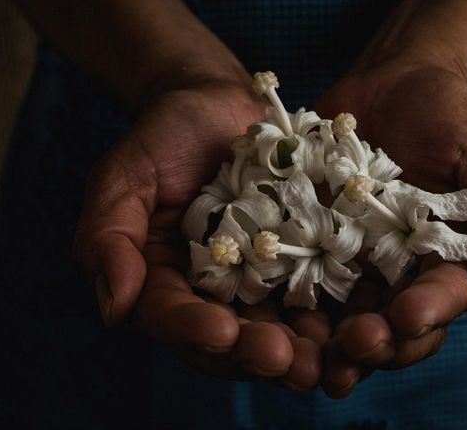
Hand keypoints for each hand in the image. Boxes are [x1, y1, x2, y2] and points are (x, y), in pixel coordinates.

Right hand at [71, 80, 320, 388]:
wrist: (218, 106)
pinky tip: (358, 322)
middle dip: (256, 353)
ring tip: (323, 357)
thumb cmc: (163, 138)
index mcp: (161, 283)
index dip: (194, 330)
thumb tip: (114, 308)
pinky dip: (336, 314)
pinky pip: (318, 296)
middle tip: (285, 359)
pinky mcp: (300, 266)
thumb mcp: (123, 176)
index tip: (222, 331)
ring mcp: (258, 285)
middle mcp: (211, 296)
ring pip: (277, 329)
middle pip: (230, 340)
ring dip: (301, 349)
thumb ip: (108, 236)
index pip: (171, 318)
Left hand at [310, 61, 466, 395]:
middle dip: (375, 342)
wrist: (393, 81)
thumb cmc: (453, 119)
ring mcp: (350, 262)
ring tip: (307, 352)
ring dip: (324, 341)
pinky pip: (293, 275)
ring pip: (339, 318)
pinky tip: (265, 312)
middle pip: (389, 327)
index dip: (427, 313)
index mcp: (445, 265)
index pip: (441, 300)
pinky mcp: (308, 241)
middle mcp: (397, 275)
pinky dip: (279, 298)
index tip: (408, 315)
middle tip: (354, 343)